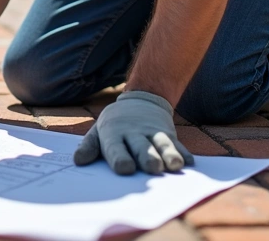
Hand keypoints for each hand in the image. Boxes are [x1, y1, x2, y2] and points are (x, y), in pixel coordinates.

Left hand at [74, 90, 194, 174]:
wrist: (141, 100)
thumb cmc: (116, 124)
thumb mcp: (98, 131)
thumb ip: (89, 146)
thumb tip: (78, 161)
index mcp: (114, 133)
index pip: (115, 146)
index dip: (120, 157)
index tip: (125, 169)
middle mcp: (135, 133)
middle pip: (142, 147)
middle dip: (148, 157)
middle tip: (153, 169)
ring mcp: (154, 132)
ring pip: (162, 144)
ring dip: (169, 155)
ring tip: (175, 166)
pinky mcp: (169, 134)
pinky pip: (178, 144)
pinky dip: (184, 153)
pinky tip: (190, 163)